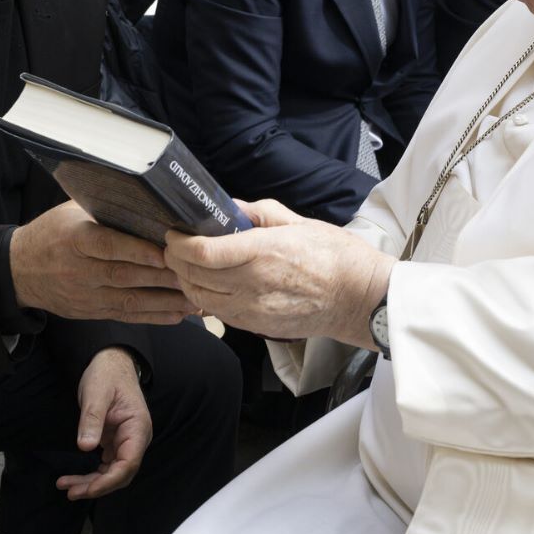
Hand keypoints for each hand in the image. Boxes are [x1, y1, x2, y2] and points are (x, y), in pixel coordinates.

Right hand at [10, 200, 196, 322]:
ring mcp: (85, 294)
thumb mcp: (71, 213)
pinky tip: (178, 314)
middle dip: (162, 278)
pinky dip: (154, 316)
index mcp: (74, 238)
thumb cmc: (53, 232)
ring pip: (129, 300)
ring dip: (165, 301)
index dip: (137, 251)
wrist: (20, 270)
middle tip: (196, 275)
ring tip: (196, 299)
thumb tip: (147, 201)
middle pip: (124, 276)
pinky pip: (126, 315)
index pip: (108, 245)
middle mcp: (79, 269)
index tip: (166, 253)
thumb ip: (104, 210)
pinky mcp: (91, 311)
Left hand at [56, 347, 151, 499]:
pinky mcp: (115, 442)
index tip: (88, 488)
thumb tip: (85, 447)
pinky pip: (107, 466)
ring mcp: (126, 441)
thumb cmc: (107, 375)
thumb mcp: (96, 393)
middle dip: (97, 486)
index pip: (129, 463)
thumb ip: (92, 419)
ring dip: (92, 483)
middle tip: (71, 491)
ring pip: (113, 472)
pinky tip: (75, 478)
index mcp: (138, 427)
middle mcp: (136, 438)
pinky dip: (92, 475)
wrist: (110, 363)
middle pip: (121, 473)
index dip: (109, 480)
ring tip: (66, 486)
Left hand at [164, 199, 392, 345]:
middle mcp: (253, 284)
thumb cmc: (336, 258)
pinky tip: (209, 284)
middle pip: (194, 275)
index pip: (203, 252)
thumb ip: (259, 212)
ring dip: (186, 280)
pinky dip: (204, 298)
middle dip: (176, 259)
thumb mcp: (299, 222)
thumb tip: (230, 208)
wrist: (358, 299)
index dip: (179, 243)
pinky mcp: (256, 326)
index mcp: (264, 252)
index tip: (175, 233)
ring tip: (188, 265)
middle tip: (175, 246)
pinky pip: (217, 313)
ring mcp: (253, 309)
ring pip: (199, 298)